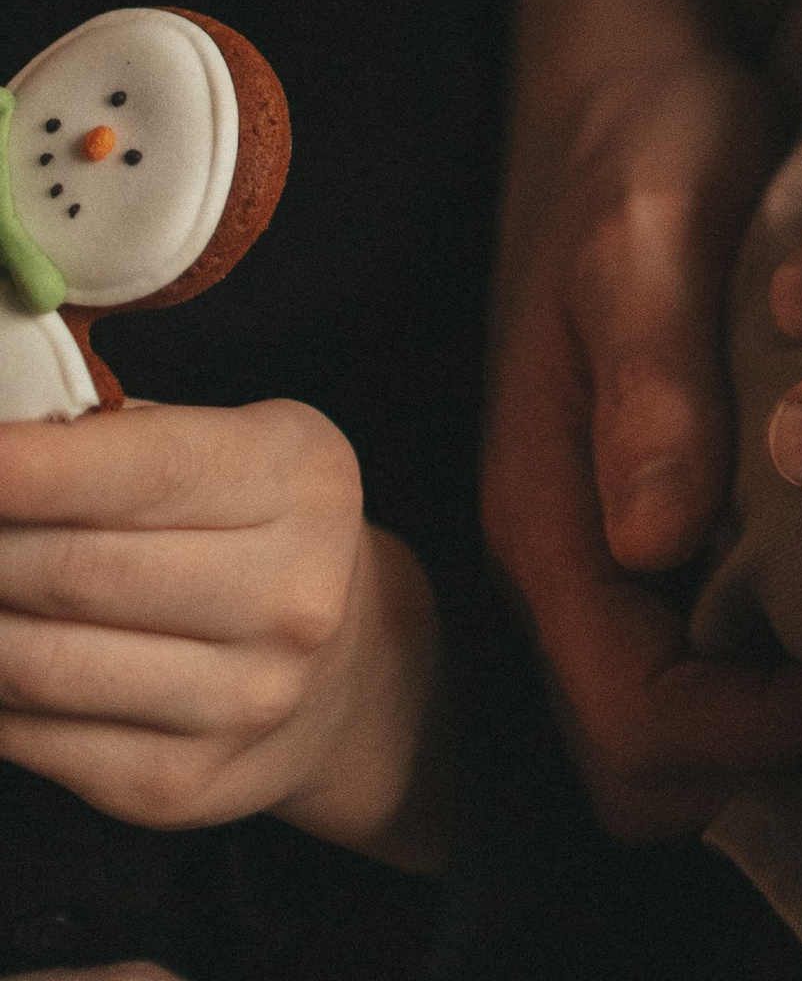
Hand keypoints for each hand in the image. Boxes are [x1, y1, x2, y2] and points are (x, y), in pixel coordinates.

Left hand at [0, 401, 445, 863]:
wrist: (343, 673)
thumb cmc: (258, 534)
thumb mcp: (233, 450)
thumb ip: (122, 442)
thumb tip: (5, 446)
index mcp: (300, 484)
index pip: (149, 469)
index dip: (40, 467)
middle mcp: (288, 596)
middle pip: (78, 569)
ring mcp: (239, 701)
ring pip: (41, 663)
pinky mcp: (178, 784)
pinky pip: (35, 737)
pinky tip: (1, 648)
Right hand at [482, 46, 801, 838]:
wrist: (624, 78)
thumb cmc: (638, 148)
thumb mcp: (646, 238)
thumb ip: (647, 384)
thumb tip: (654, 541)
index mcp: (554, 514)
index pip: (633, 725)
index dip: (749, 738)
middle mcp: (578, 552)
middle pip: (653, 757)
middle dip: (768, 754)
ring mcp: (616, 535)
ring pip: (687, 708)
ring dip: (783, 706)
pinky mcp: (664, 503)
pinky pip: (713, 633)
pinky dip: (788, 643)